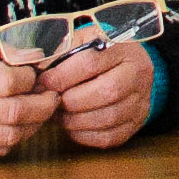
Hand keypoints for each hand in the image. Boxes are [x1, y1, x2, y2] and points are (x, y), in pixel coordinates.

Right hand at [0, 21, 56, 161]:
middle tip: (52, 97)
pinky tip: (17, 127)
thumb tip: (25, 53)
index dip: (31, 80)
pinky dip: (11, 141)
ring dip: (32, 126)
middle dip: (43, 106)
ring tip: (39, 113)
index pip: (8, 83)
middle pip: (13, 113)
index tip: (36, 74)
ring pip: (7, 137)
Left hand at [43, 38, 158, 151]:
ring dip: (74, 120)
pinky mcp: (135, 124)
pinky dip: (84, 134)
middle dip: (70, 100)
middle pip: (105, 92)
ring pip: (107, 118)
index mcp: (122, 48)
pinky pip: (108, 137)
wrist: (129, 67)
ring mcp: (140, 101)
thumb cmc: (98, 54)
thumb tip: (37, 73)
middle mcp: (138, 74)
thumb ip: (62, 54)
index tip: (42, 83)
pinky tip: (72, 125)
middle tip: (51, 102)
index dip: (61, 76)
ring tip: (58, 114)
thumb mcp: (82, 41)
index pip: (91, 62)